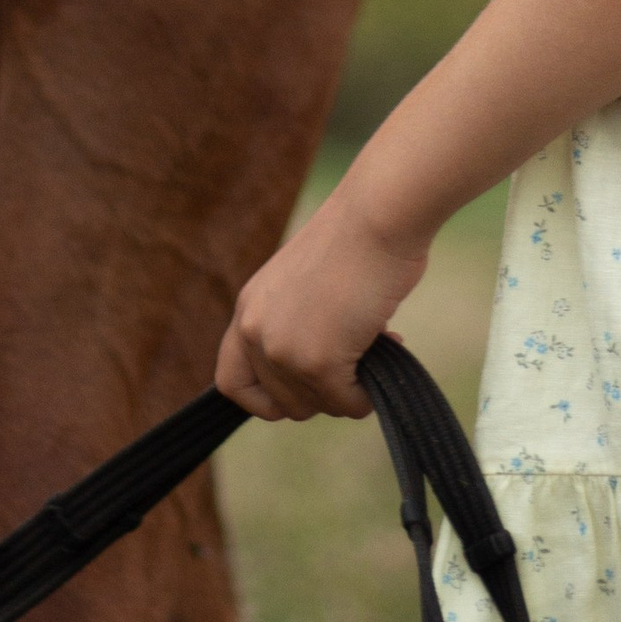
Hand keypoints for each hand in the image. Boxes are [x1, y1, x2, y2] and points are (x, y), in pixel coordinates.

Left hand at [216, 182, 429, 421]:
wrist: (377, 215)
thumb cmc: (356, 239)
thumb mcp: (305, 285)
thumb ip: (297, 325)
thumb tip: (321, 378)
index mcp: (249, 307)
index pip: (231, 382)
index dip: (265, 399)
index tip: (302, 390)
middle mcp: (255, 329)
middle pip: (280, 404)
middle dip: (321, 393)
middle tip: (353, 361)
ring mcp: (282, 349)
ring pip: (316, 406)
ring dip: (348, 390)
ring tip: (375, 346)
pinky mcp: (316, 363)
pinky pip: (346, 403)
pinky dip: (368, 392)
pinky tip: (389, 349)